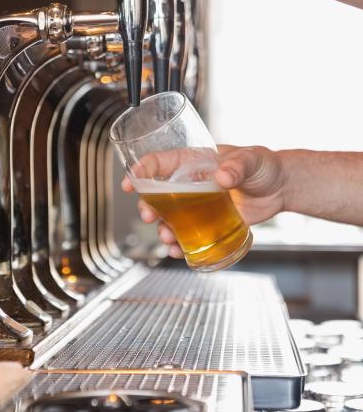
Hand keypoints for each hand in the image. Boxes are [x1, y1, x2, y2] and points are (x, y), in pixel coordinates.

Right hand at [122, 145, 284, 257]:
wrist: (281, 188)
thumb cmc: (264, 165)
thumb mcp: (251, 160)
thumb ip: (237, 166)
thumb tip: (222, 177)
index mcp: (194, 162)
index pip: (159, 162)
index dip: (141, 171)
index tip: (130, 184)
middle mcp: (190, 183)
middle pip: (157, 194)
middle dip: (147, 207)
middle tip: (149, 217)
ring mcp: (197, 204)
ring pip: (169, 218)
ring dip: (162, 229)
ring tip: (168, 239)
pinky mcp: (207, 222)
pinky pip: (187, 234)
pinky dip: (179, 244)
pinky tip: (178, 251)